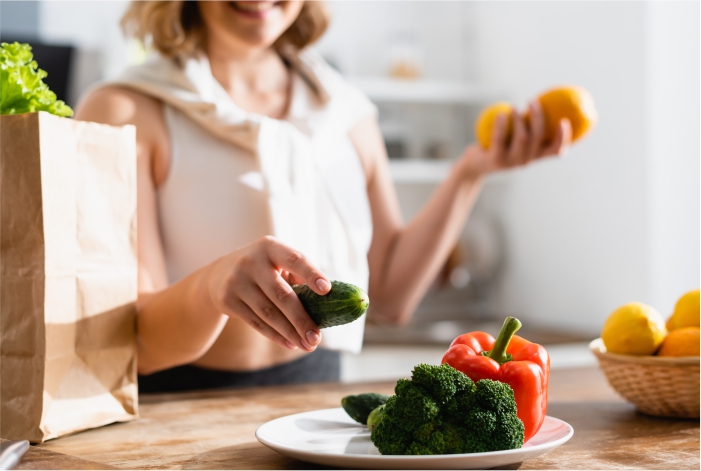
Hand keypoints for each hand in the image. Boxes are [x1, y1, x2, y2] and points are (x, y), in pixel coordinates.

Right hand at [205, 236, 329, 351]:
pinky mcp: (227, 299)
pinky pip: (256, 322)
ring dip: (290, 332)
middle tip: (317, 338)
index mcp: (269, 247)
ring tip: (307, 345)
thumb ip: (299, 277)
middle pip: (281, 295)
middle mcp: (251, 261)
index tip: (327, 290)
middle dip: (301, 319)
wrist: (218, 275)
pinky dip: (275, 335)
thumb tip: (328, 304)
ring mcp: (236, 281)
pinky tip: (290, 343)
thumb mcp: (276, 263)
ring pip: (268, 313)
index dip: (311, 274)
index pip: (294, 259)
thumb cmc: (262, 270)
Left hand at [458, 100, 572, 178]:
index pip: (556, 151)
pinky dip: (501, 124)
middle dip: (538, 117)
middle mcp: (526, 160)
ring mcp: (511, 162)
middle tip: (533, 102)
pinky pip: (500, 139)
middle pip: (538, 138)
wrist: (475, 165)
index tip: (564, 120)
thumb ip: (526, 125)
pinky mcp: (496, 160)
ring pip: (522, 138)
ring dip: (519, 119)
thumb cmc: (498, 145)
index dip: (563, 137)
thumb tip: (538, 100)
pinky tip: (501, 113)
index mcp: (535, 155)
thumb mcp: (514, 138)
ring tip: (514, 107)